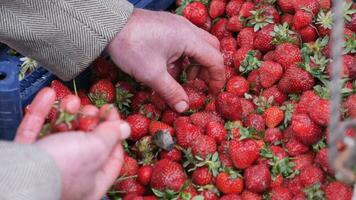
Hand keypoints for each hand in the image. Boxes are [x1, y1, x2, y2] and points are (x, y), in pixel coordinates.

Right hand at [15, 88, 130, 199]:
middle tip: (91, 110)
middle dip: (89, 121)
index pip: (112, 157)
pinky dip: (42, 111)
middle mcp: (72, 177)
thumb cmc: (64, 166)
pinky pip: (36, 130)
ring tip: (71, 101)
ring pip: (60, 135)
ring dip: (66, 113)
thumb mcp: (96, 148)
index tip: (111, 112)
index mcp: (93, 183)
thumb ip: (111, 136)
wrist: (21, 174)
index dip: (115, 133)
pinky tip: (49, 94)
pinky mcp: (28, 156)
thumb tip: (125, 128)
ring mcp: (48, 167)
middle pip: (86, 144)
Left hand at [108, 8, 224, 112]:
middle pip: (211, 48)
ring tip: (183, 76)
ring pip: (198, 43)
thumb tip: (184, 108)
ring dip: (196, 61)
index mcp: (188, 38)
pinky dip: (184, 55)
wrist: (109, 24)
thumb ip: (171, 92)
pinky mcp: (168, 24)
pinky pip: (185, 40)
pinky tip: (170, 66)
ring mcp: (177, 24)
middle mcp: (187, 28)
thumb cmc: (132, 47)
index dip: (218, 77)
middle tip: (200, 83)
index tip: (214, 92)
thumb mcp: (152, 74)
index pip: (214, 58)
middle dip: (209, 67)